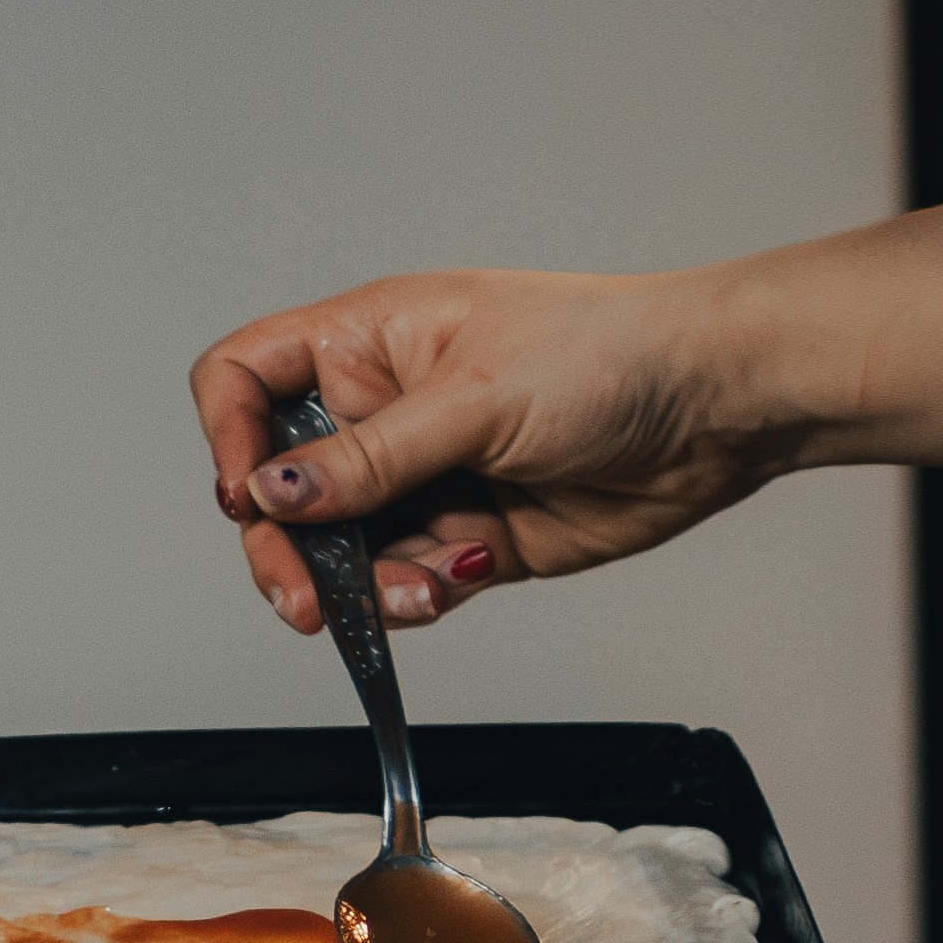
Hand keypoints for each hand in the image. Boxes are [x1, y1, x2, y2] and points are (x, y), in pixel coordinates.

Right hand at [191, 263, 792, 635]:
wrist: (716, 409)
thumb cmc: (609, 355)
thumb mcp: (475, 398)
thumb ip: (371, 458)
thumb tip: (272, 492)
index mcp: (367, 343)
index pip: (246, 378)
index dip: (227, 434)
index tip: (247, 493)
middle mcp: (383, 410)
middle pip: (280, 489)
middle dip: (286, 548)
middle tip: (304, 599)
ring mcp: (424, 477)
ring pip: (342, 552)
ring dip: (362, 585)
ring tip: (419, 587)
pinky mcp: (466, 537)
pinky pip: (405, 582)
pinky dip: (416, 596)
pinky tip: (461, 575)